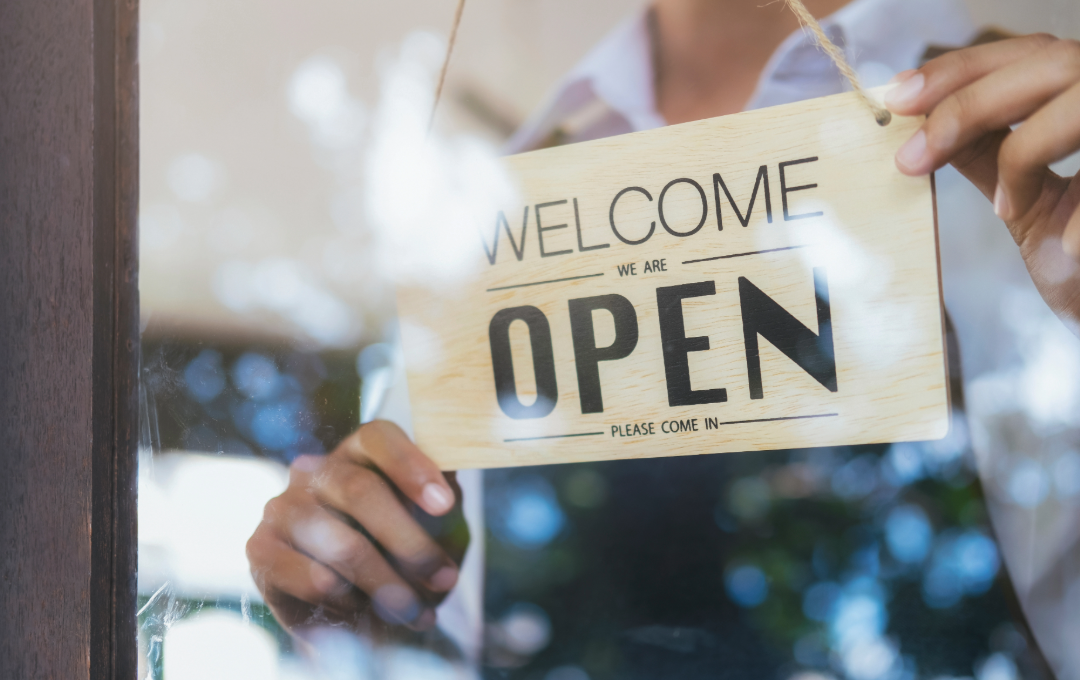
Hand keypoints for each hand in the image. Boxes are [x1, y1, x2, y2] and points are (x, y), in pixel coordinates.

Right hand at [246, 420, 466, 635]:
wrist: (359, 620)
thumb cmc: (402, 562)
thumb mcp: (439, 532)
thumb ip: (446, 509)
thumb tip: (449, 490)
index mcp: (359, 453)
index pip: (378, 438)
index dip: (412, 466)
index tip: (445, 504)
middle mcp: (316, 471)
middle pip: (360, 490)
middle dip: (410, 542)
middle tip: (444, 578)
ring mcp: (283, 507)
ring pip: (341, 543)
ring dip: (388, 584)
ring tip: (416, 611)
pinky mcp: (261, 549)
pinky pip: (312, 577)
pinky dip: (347, 600)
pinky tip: (362, 609)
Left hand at [885, 34, 1079, 323]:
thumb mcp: (1029, 204)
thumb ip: (988, 158)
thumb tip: (923, 126)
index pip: (1034, 52)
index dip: (964, 67)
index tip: (899, 96)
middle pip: (1057, 60)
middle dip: (970, 103)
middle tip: (912, 157)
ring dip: (1026, 153)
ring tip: (1007, 208)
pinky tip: (1067, 247)